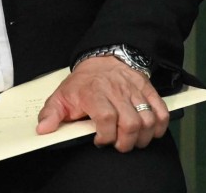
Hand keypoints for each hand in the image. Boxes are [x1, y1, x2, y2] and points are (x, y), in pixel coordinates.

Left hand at [36, 54, 168, 151]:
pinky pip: (161, 109)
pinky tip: (151, 132)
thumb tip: (44, 129)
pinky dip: (160, 125)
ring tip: (133, 141)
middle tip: (118, 145)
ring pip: (147, 119)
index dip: (105, 136)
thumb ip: (51, 114)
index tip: (99, 141)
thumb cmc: (83, 82)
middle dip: (126, 142)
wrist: (103, 59)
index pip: (106, 118)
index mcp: (94, 93)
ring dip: (142, 137)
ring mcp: (134, 90)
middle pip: (130, 122)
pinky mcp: (147, 89)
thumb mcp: (61, 95)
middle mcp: (116, 91)